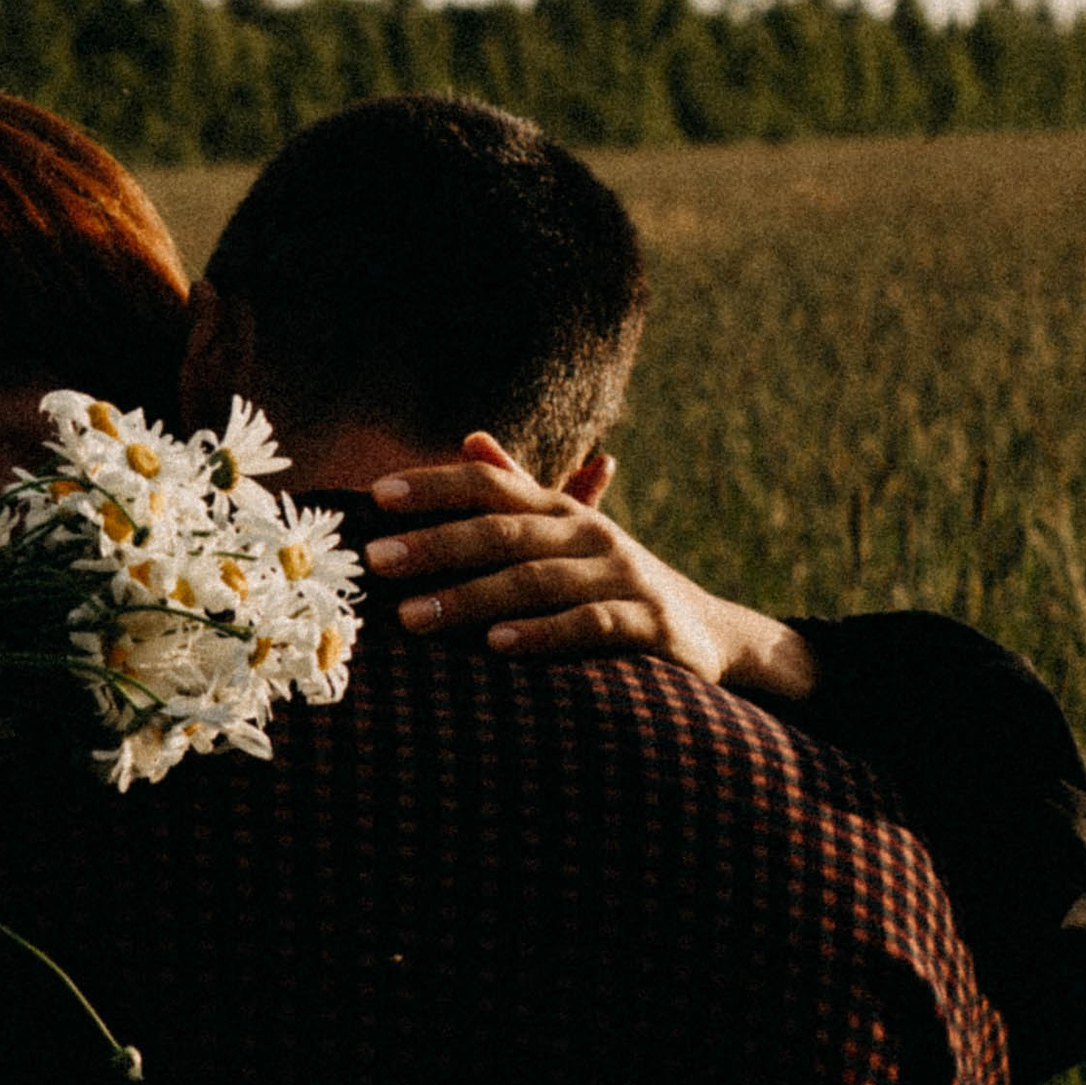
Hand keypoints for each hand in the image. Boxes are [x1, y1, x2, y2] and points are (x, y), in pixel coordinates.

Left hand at [364, 437, 816, 699]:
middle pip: (504, 531)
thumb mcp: (567, 533)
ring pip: (537, 580)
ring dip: (471, 598)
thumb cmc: (612, 582)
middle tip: (376, 561)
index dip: (435, 486)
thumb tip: (470, 437)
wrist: (710, 632)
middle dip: (435, 544)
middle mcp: (588, 535)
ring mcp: (622, 577)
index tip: (376, 496)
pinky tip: (497, 647)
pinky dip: (542, 634)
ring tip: (413, 617)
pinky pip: (590, 626)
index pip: (490, 486)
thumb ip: (518, 490)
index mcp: (560, 511)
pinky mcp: (650, 624)